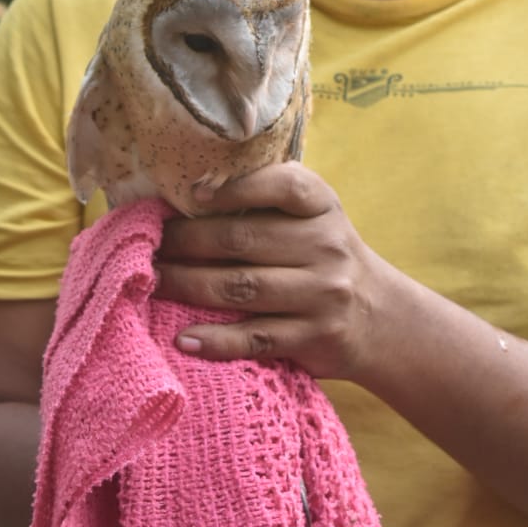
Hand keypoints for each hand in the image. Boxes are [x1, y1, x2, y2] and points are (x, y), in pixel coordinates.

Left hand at [154, 161, 378, 379]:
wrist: (379, 316)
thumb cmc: (325, 254)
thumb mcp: (314, 215)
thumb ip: (269, 198)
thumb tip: (193, 189)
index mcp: (322, 206)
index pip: (283, 186)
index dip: (236, 188)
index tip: (192, 193)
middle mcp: (326, 246)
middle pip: (244, 239)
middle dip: (188, 241)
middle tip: (149, 243)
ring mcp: (322, 294)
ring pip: (241, 288)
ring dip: (188, 284)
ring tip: (153, 281)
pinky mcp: (313, 338)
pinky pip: (255, 338)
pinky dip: (215, 340)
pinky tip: (183, 338)